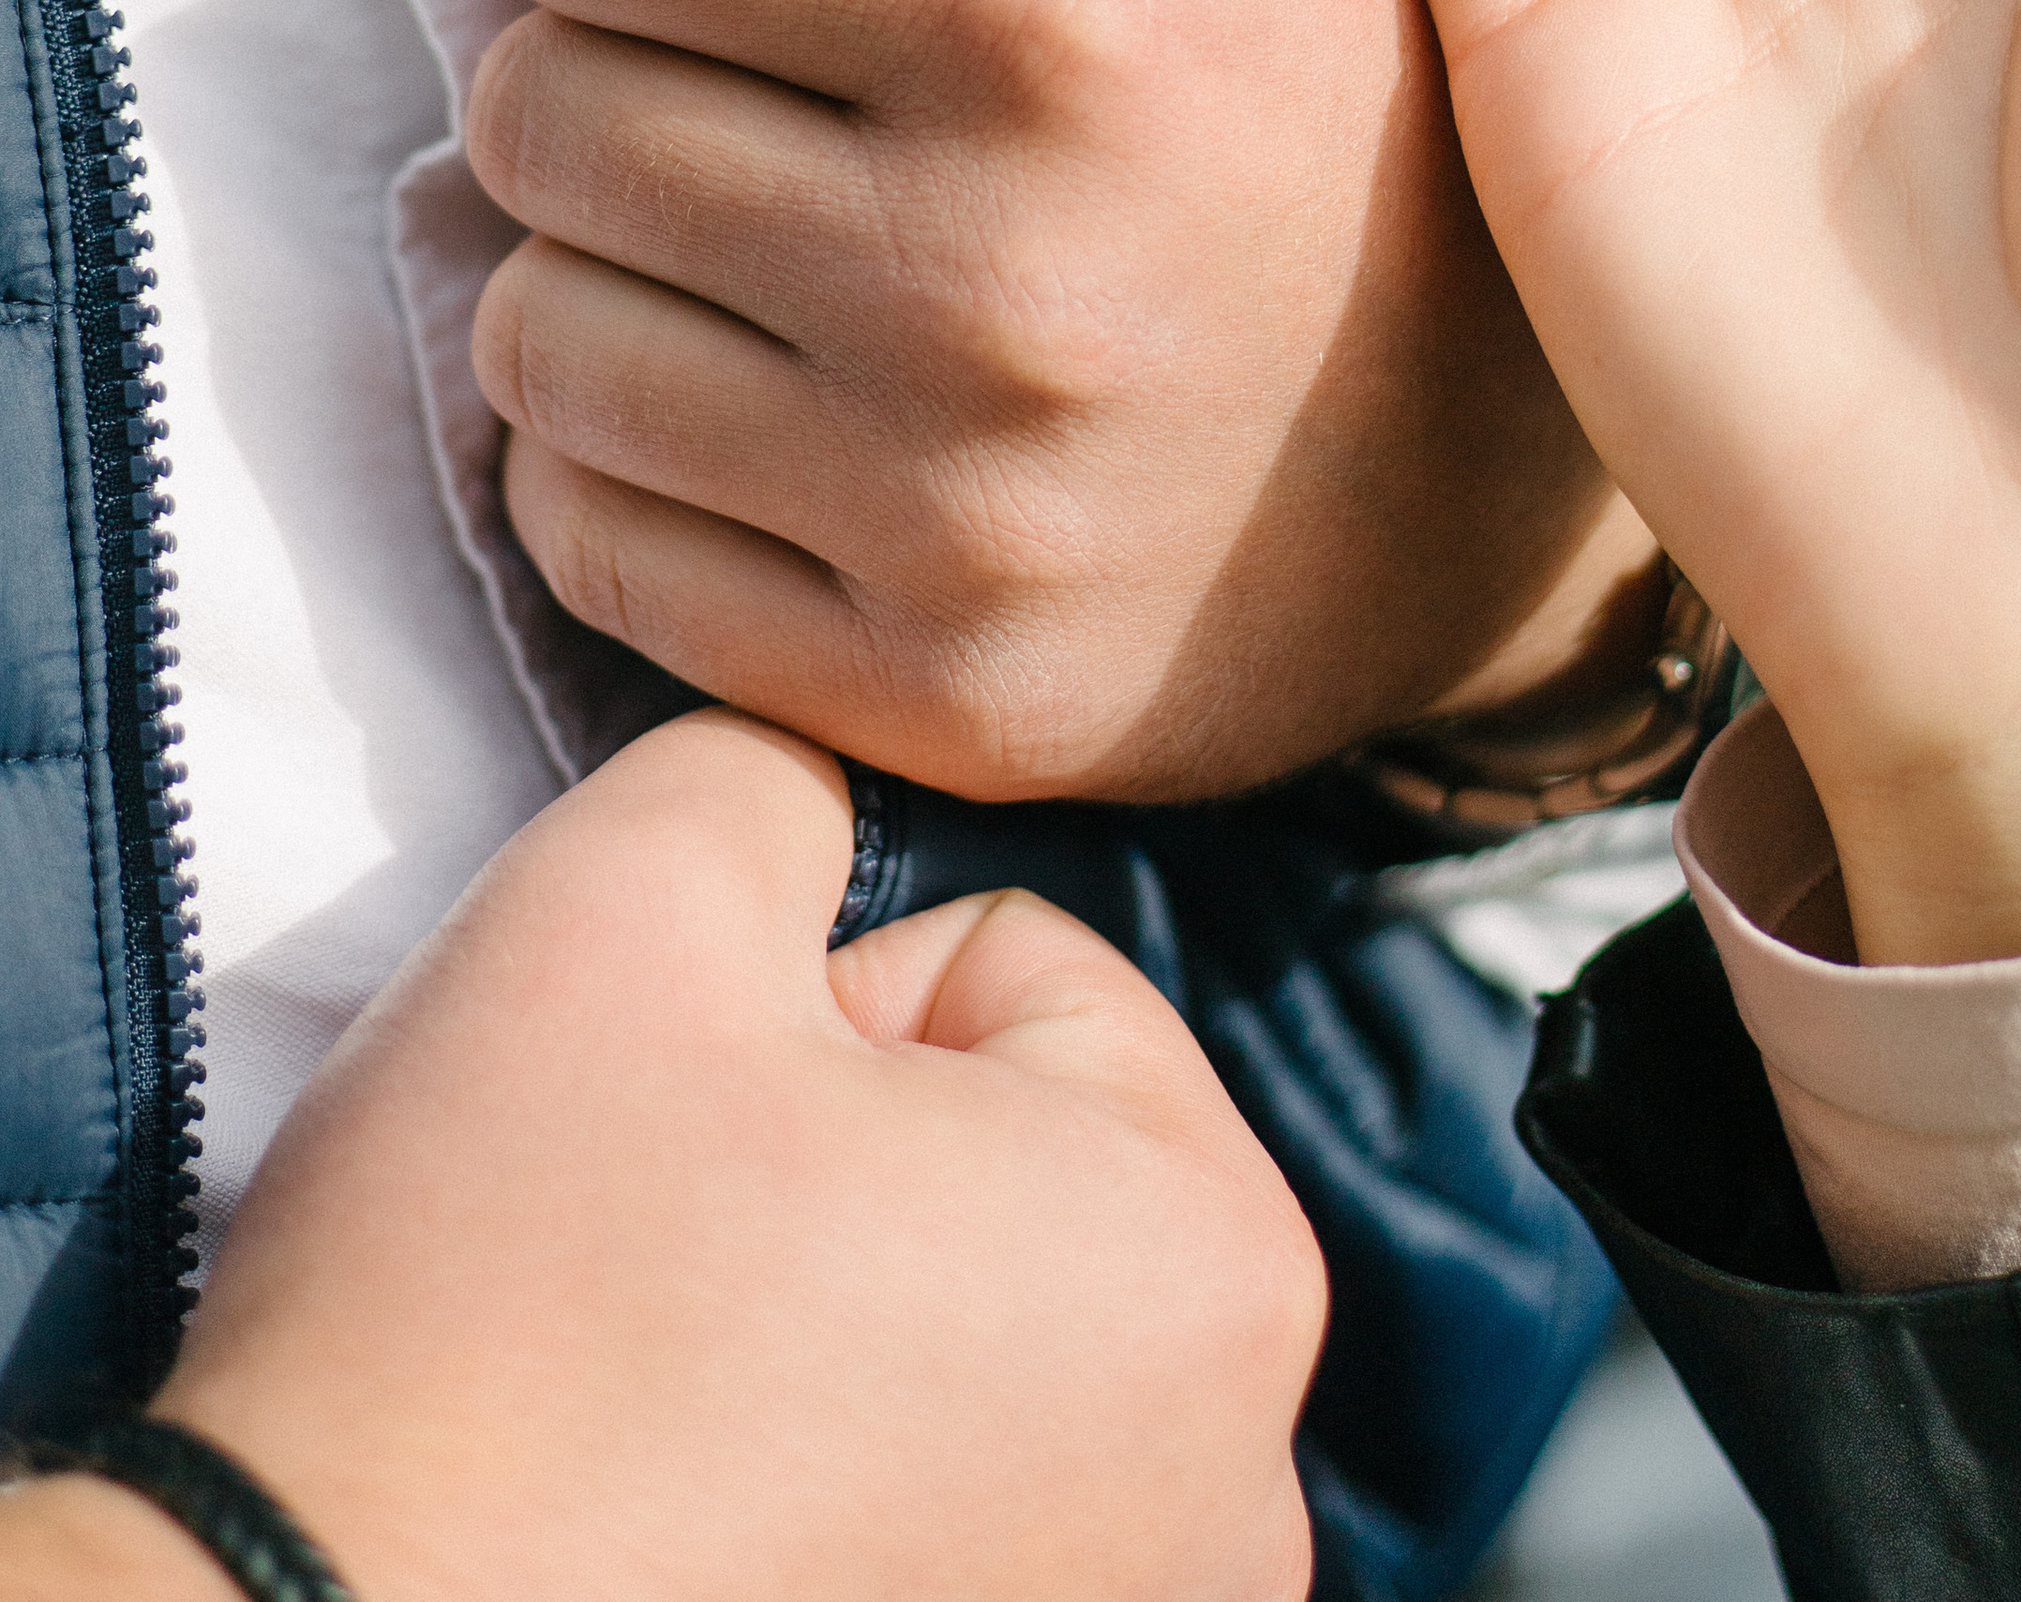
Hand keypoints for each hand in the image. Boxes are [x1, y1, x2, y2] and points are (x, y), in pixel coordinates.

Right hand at [0, 717, 1321, 1601]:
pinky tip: (682, 1538)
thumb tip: (825, 787)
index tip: (694, 1145)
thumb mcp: (639, 885)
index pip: (1014, 975)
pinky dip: (821, 1516)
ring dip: (833, 1342)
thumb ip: (787, 770)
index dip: (819, 1009)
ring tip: (667, 1417)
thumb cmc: (497, 1293)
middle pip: (1021, 1170)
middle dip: (844, 1172)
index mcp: (1220, 1259)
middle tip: (666, 1268)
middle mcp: (1248, 1493)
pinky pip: (935, 1530)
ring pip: (972, 1352)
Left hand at [423, 0, 1659, 801]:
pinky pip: (581, 539)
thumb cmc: (1310, 19)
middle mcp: (1003, 279)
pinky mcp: (939, 699)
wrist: (1528, 413)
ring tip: (798, 220)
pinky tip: (794, 385)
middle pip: (531, 105)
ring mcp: (967, 520)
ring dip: (616, 252)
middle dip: (617, 49)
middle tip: (788, 67)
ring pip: (524, 331)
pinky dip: (637, 447)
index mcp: (1059, 5)